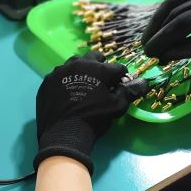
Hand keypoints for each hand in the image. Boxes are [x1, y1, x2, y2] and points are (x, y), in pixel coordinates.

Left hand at [34, 51, 146, 174]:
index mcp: (98, 69)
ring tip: (83, 83)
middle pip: (93, 57)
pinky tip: (66, 92)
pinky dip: (65, 80)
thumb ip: (129, 92)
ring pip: (74, 63)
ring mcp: (60, 71)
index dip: (121, 77)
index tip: (120, 85)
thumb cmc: (94, 119)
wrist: (64, 132)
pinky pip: (58, 75)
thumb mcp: (116, 107)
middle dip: (101, 65)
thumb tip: (144, 82)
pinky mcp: (47, 81)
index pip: (117, 67)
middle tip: (102, 80)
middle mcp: (78, 64)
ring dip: (81, 69)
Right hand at [142, 0, 190, 65]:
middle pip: (174, 12)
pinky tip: (159, 21)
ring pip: (173, 1)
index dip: (162, 39)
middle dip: (157, 32)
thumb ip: (188, 49)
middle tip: (146, 48)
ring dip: (158, 19)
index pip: (180, 24)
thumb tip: (163, 54)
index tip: (149, 53)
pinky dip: (166, 9)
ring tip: (149, 35)